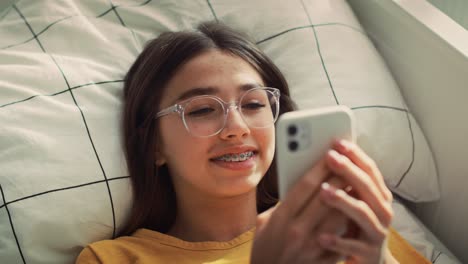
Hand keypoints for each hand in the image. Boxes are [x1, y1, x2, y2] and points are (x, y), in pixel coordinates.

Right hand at [251, 156, 349, 262]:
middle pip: (326, 197)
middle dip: (340, 176)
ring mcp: (312, 248)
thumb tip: (299, 184)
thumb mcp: (263, 223)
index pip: (305, 186)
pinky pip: (343, 238)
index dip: (320, 167)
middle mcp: (298, 231)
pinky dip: (350, 223)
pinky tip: (355, 211)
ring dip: (350, 198)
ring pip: (340, 216)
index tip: (330, 153)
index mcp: (281, 219)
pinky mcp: (324, 261)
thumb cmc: (264, 250)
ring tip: (356, 184)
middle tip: (348, 162)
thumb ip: (281, 204)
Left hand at [317, 140, 395, 263]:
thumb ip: (345, 184)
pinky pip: (352, 246)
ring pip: (363, 213)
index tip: (338, 141)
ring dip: (343, 200)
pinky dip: (337, 241)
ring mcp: (377, 233)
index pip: (370, 170)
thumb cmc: (355, 226)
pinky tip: (321, 236)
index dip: (355, 154)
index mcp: (379, 196)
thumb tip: (325, 155)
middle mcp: (383, 212)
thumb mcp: (354, 203)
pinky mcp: (368, 254)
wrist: (370, 263)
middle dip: (348, 170)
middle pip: (367, 187)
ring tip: (323, 190)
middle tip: (329, 157)